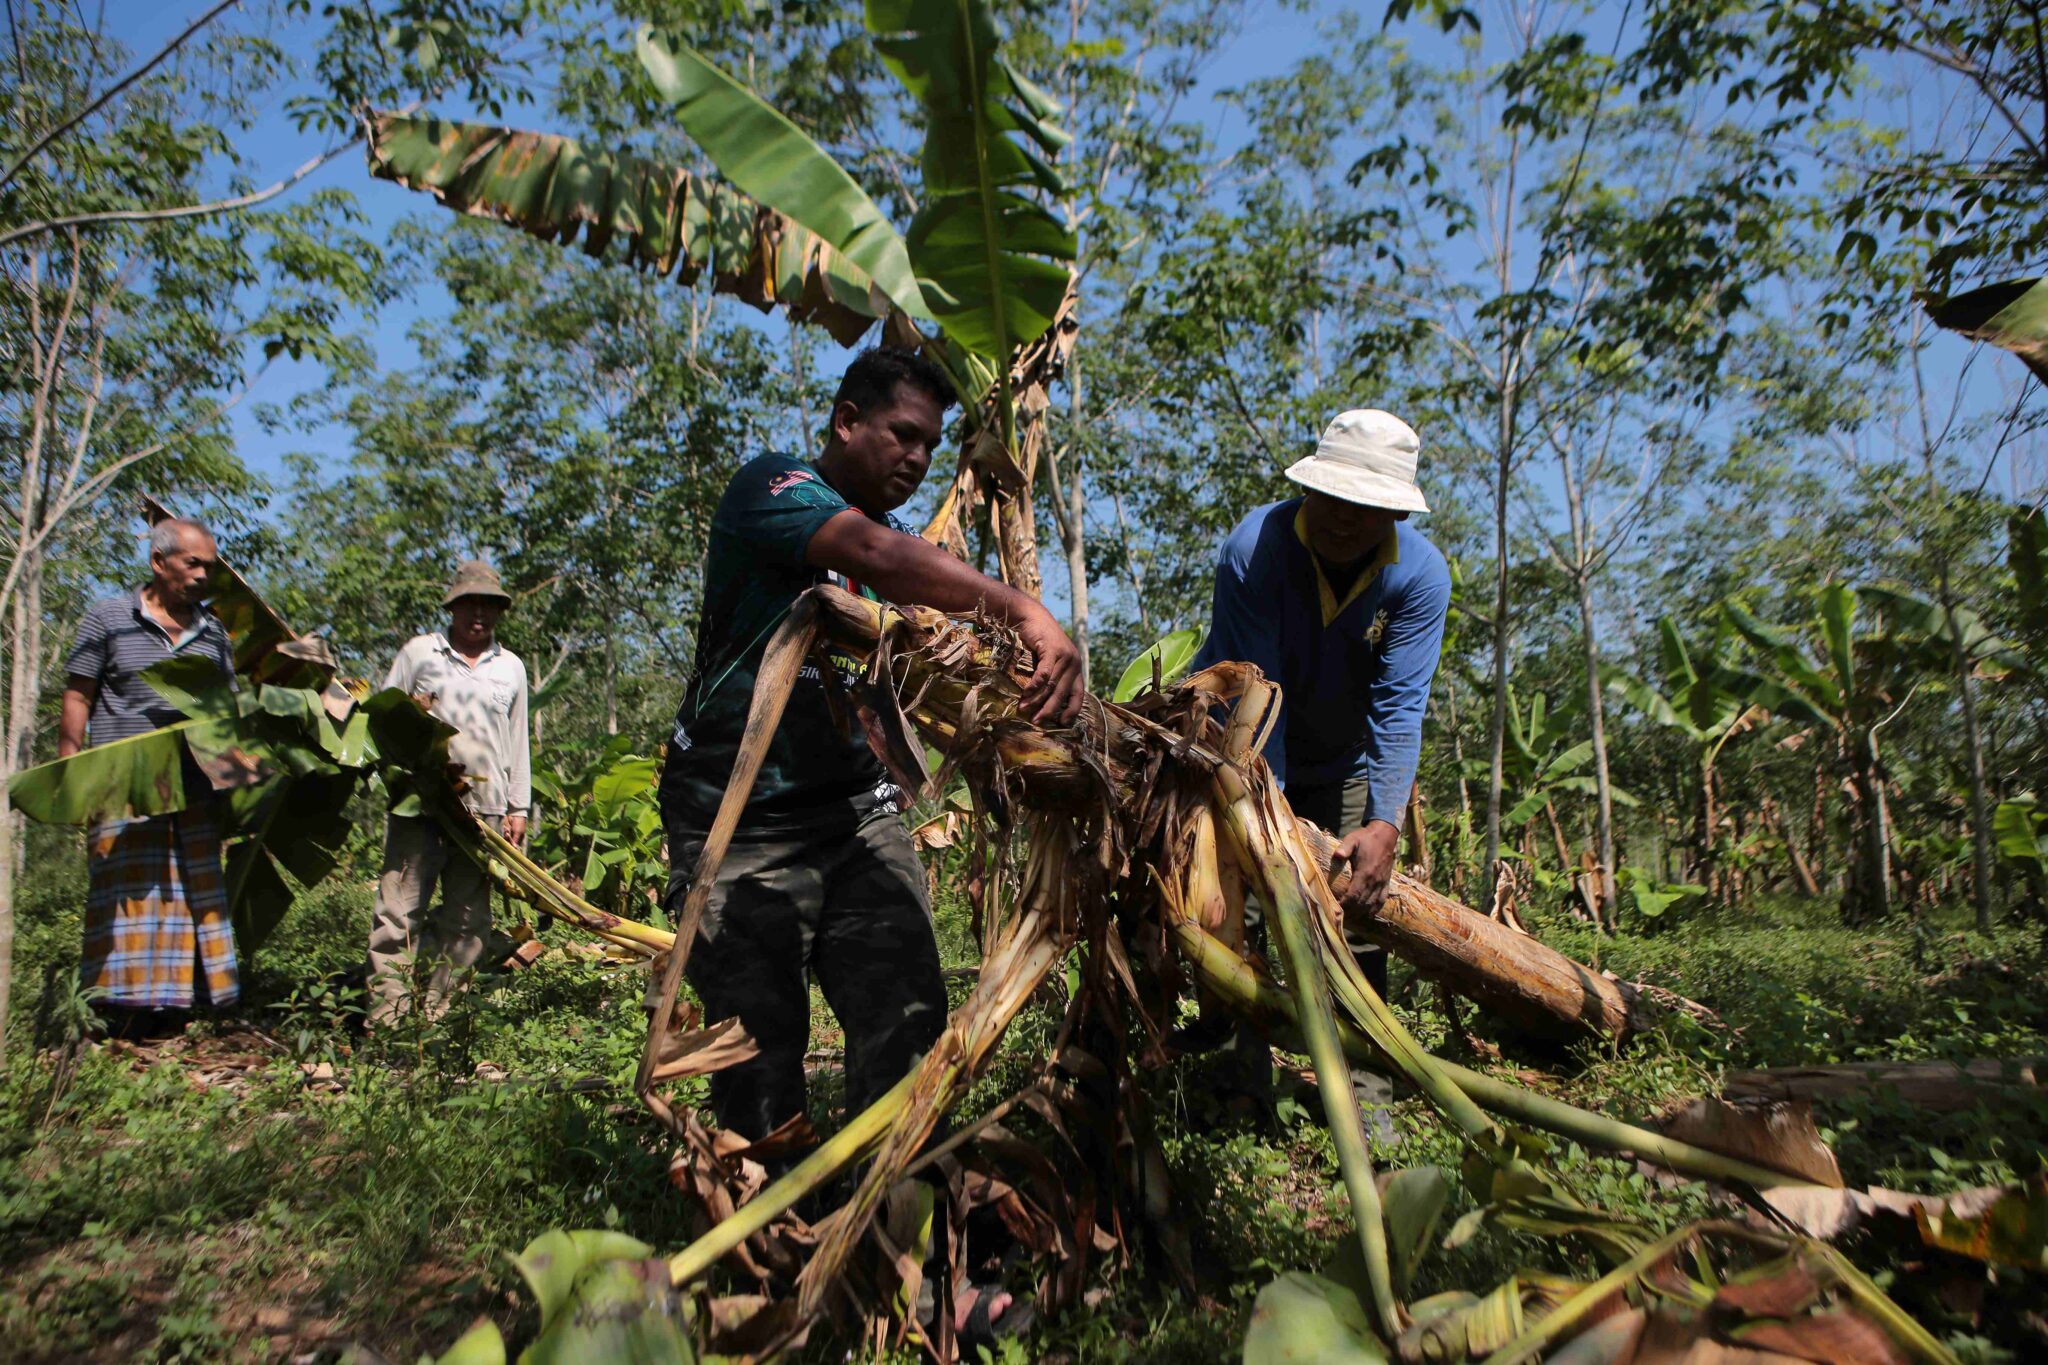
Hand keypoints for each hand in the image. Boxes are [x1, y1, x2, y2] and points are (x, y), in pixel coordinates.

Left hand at [503, 813, 527, 846]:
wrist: (515, 815)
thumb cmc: (519, 824)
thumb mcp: (518, 832)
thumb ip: (515, 840)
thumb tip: (515, 848)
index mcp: (520, 839)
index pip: (516, 846)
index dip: (513, 847)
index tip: (510, 847)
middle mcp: (515, 838)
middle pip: (510, 844)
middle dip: (508, 840)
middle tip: (508, 834)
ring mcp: (510, 835)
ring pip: (506, 840)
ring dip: (505, 836)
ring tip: (507, 830)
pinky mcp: (506, 832)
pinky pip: (503, 835)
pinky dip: (504, 832)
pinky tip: (505, 828)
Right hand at [1014, 605, 1084, 725]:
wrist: (1031, 616)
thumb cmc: (1039, 641)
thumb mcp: (1050, 661)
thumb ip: (1053, 677)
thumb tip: (1046, 702)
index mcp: (1076, 668)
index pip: (1079, 694)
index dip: (1072, 710)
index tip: (1063, 723)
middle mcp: (1074, 663)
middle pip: (1062, 693)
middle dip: (1049, 710)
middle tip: (1037, 721)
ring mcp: (1065, 656)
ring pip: (1051, 686)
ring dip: (1036, 700)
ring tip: (1024, 709)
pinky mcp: (1052, 650)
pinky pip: (1043, 674)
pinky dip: (1034, 686)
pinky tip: (1025, 694)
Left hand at [1333, 821, 1398, 918]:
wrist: (1385, 836)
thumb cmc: (1365, 838)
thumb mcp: (1353, 839)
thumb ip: (1344, 848)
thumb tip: (1337, 855)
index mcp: (1365, 872)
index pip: (1354, 895)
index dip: (1344, 904)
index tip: (1335, 910)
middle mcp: (1375, 881)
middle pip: (1361, 903)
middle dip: (1350, 912)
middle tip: (1338, 918)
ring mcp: (1382, 883)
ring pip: (1371, 905)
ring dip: (1360, 913)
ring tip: (1349, 918)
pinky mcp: (1386, 883)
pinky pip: (1382, 901)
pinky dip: (1374, 909)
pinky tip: (1367, 914)